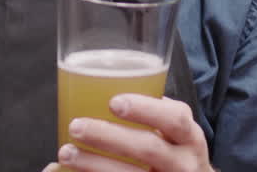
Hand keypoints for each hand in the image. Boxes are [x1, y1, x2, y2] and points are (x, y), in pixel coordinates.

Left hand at [43, 94, 211, 171]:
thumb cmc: (175, 151)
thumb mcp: (176, 131)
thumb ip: (154, 113)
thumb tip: (101, 91)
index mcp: (189, 136)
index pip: (175, 119)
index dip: (145, 109)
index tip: (114, 102)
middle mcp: (183, 163)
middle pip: (148, 149)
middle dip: (108, 136)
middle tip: (77, 126)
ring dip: (93, 164)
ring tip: (67, 153)